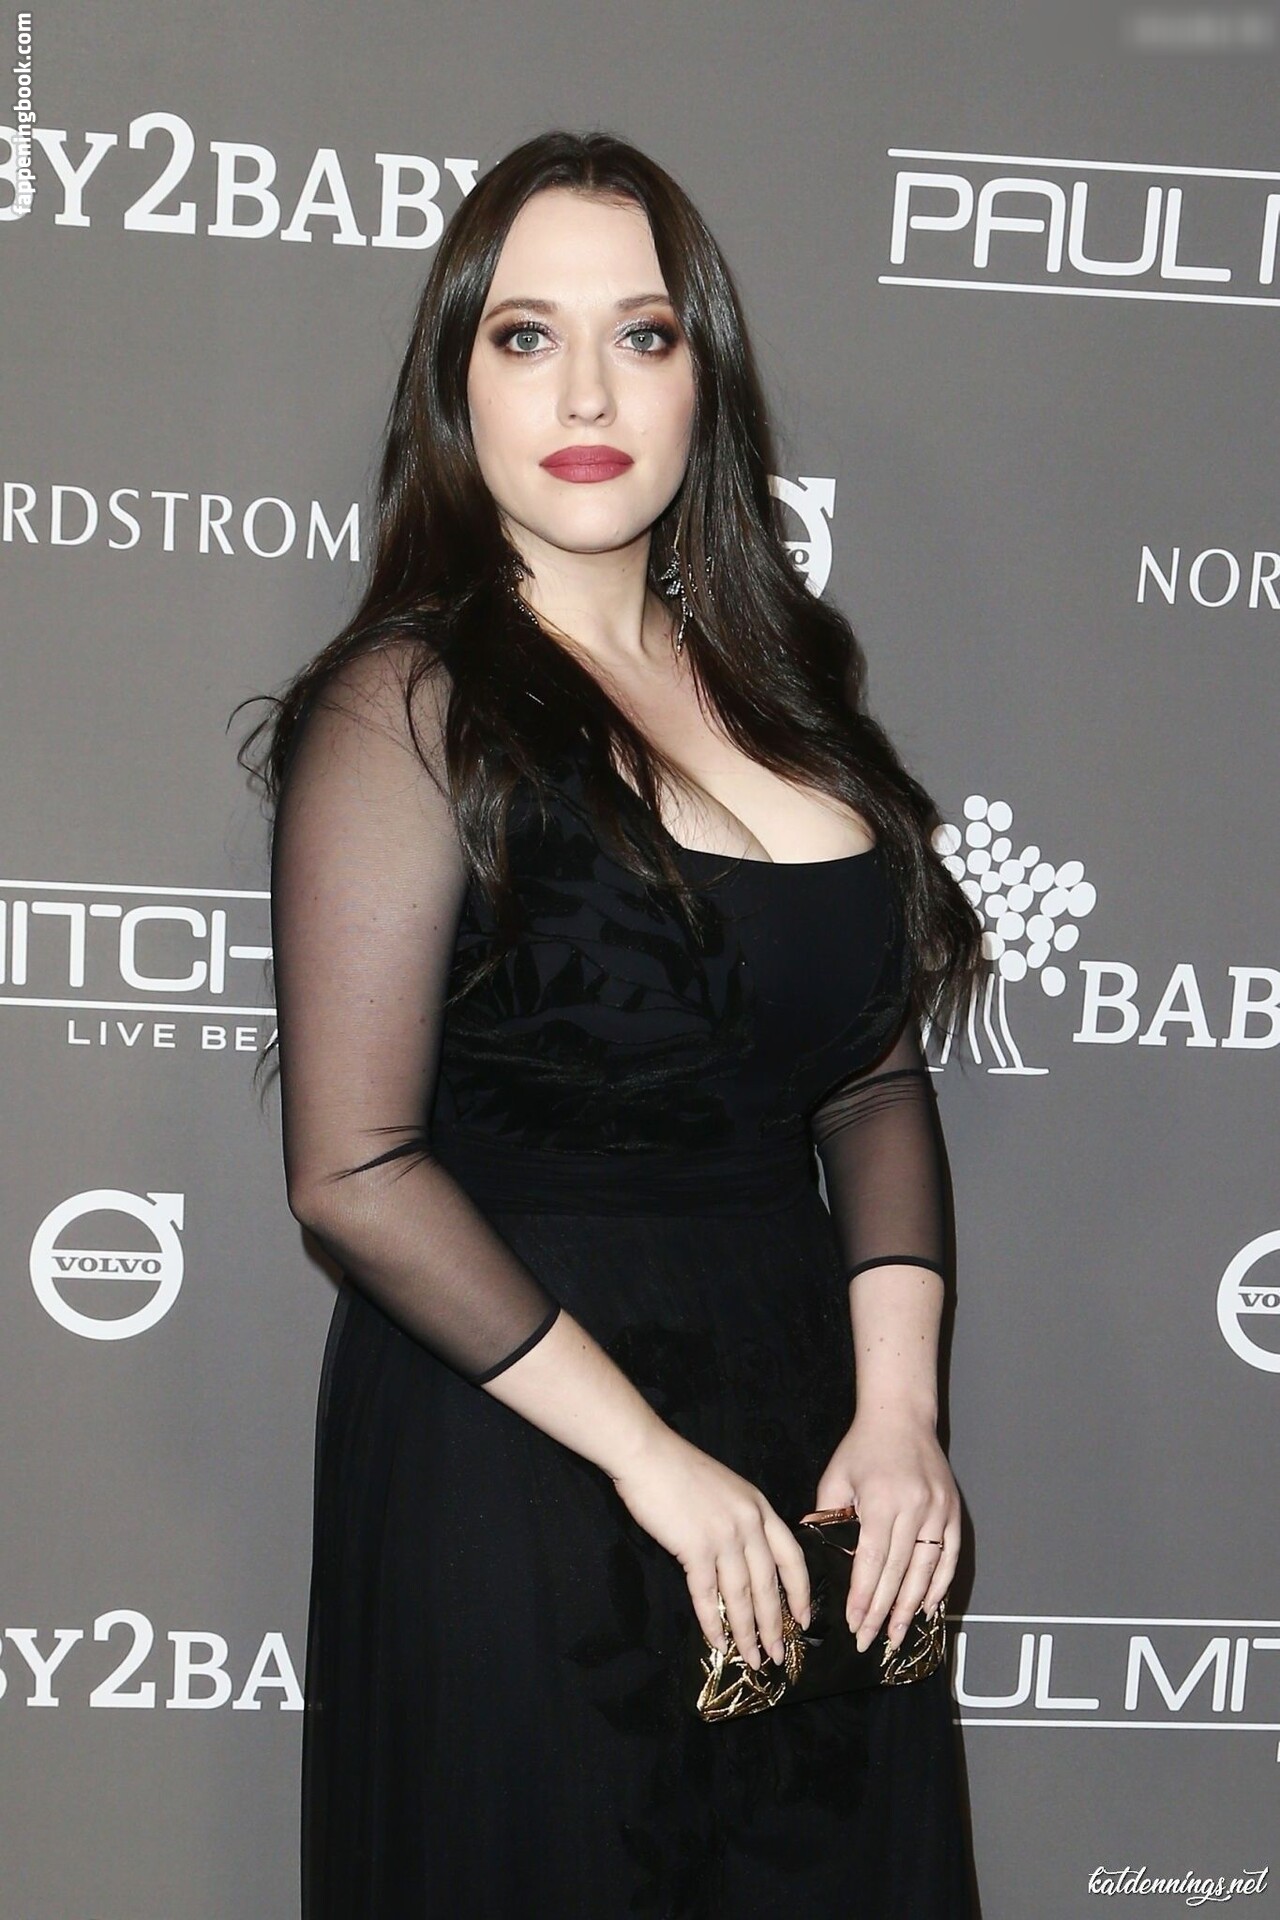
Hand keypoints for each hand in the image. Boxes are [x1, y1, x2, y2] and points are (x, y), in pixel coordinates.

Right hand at [611, 1426, 811, 1668]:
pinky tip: (716, 1641)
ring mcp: (723, 1536)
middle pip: (769, 1584)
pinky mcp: (695, 1547)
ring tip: (753, 1659)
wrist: (648, 1454)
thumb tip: (745, 1562)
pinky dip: (712, 1621)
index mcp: (760, 1508)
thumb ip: (741, 1520)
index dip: (801, 1592)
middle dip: (775, 1624)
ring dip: (748, 1632)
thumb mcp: (727, 1490)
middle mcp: (749, 1523)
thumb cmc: (681, 1470)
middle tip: (778, 1655)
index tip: (805, 1619)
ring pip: (742, 1595)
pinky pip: (706, 1593)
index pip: (792, 1557)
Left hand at [811, 1409, 959, 1652]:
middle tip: (869, 1641)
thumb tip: (819, 1558)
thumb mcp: (836, 1478)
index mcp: (881, 1499)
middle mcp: (914, 1507)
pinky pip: (949, 1556)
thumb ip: (828, 1517)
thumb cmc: (862, 1447)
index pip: (871, 1561)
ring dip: (910, 1607)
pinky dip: (940, 1585)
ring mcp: (938, 1510)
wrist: (901, 1416)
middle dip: (881, 1611)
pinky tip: (927, 1607)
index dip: (863, 1596)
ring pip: (926, 1570)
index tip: (853, 1622)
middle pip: (898, 1572)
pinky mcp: (953, 1511)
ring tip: (896, 1634)